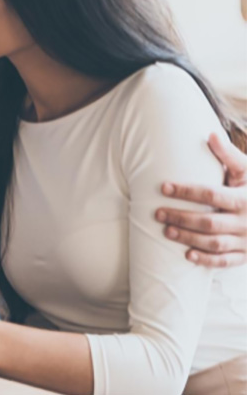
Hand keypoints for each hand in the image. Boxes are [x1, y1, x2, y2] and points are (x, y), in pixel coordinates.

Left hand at [156, 133, 246, 267]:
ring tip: (166, 231)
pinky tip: (187, 255)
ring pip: (215, 243)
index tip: (163, 187)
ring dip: (188, 238)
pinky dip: (207, 260)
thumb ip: (229, 155)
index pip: (212, 194)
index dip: (186, 191)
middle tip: (157, 213)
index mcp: (246, 198)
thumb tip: (210, 134)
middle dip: (181, 217)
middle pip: (209, 222)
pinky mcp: (246, 254)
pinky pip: (226, 261)